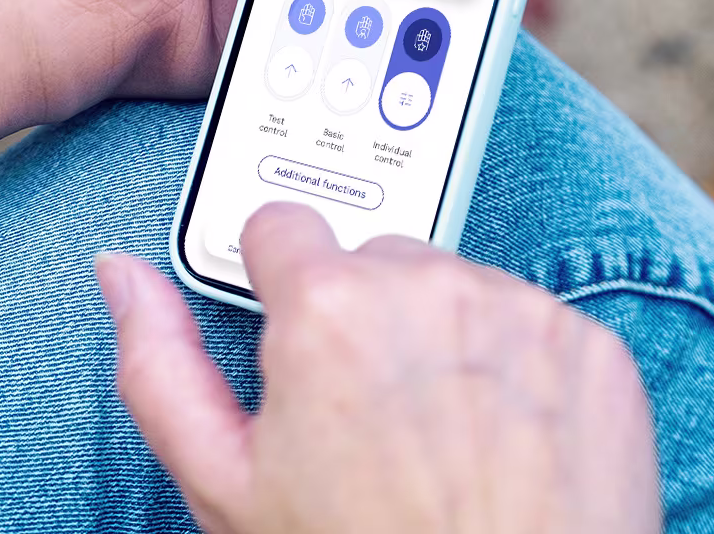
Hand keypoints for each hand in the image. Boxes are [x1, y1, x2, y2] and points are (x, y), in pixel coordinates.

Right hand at [98, 203, 663, 533]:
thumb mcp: (226, 489)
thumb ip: (159, 365)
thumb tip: (121, 273)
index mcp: (328, 308)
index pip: (279, 225)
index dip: (276, 290)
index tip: (294, 346)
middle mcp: (429, 285)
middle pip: (372, 259)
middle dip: (363, 320)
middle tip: (368, 423)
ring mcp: (521, 310)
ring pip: (455, 287)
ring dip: (442, 340)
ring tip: (441, 446)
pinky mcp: (592, 344)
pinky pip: (533, 324)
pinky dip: (518, 371)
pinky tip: (503, 448)